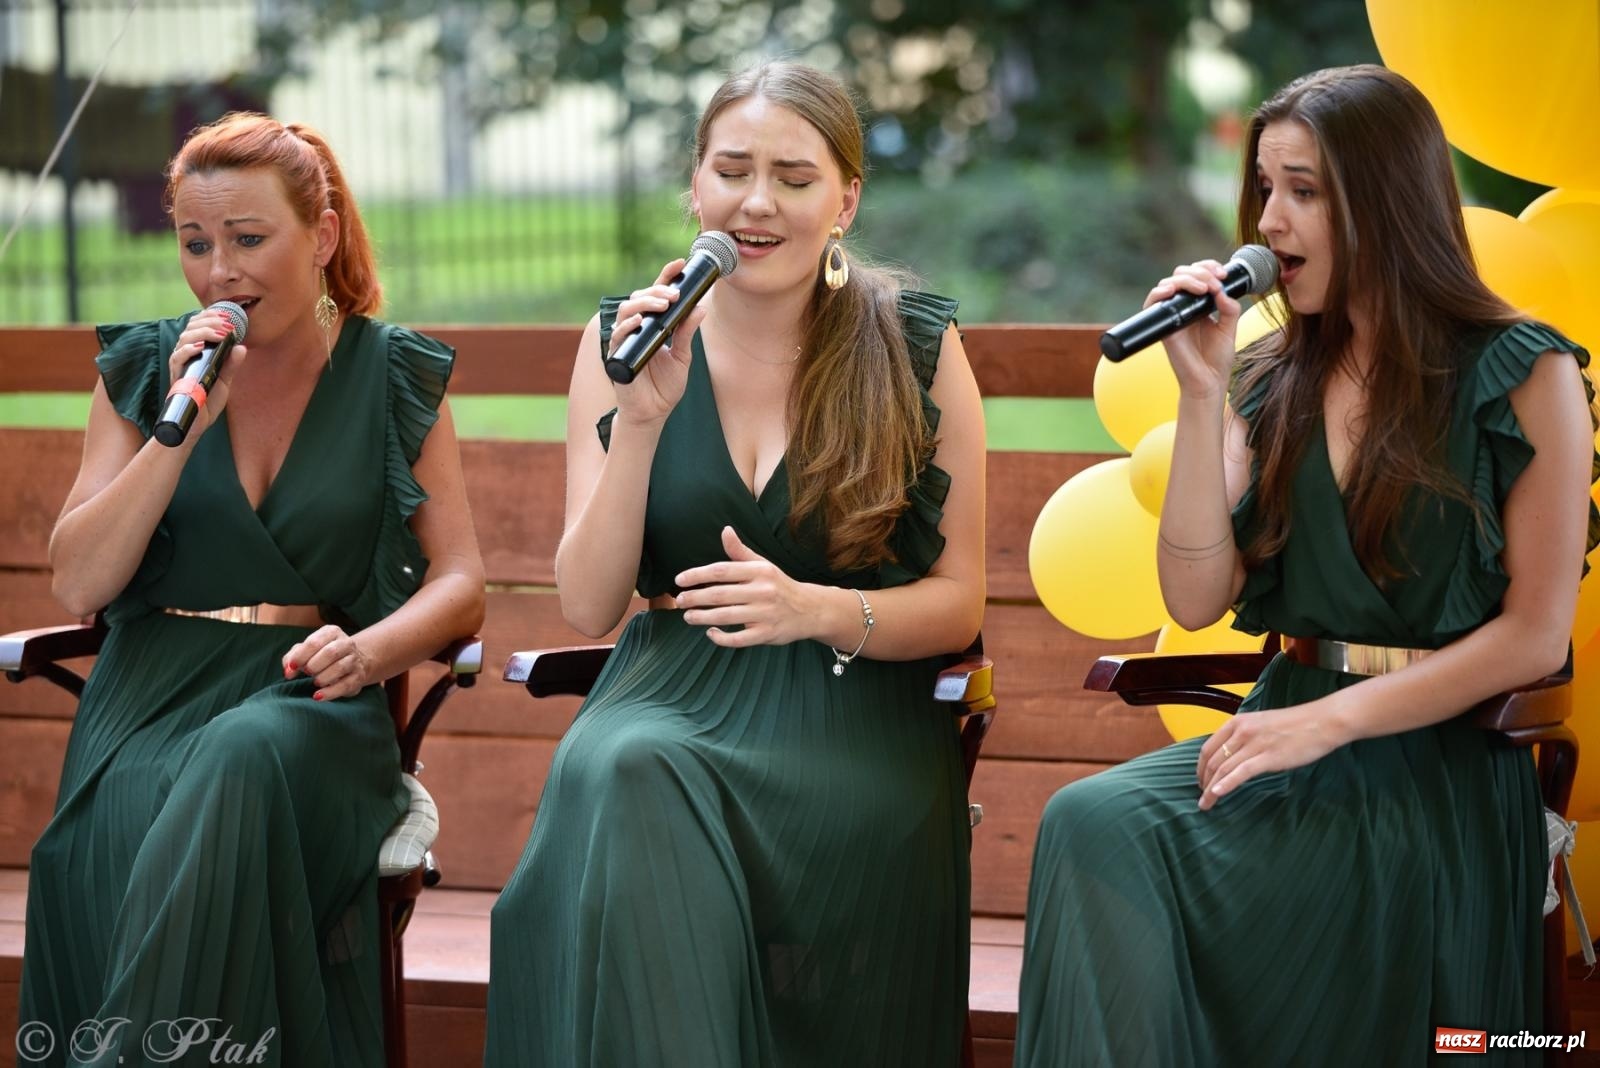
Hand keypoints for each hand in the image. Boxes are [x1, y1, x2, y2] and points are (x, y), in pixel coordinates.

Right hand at [165, 308, 247, 438]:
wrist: (196, 423)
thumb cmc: (207, 400)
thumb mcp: (224, 379)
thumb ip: (231, 364)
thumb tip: (241, 347)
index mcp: (195, 351)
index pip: (198, 326)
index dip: (211, 317)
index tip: (228, 316)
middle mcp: (185, 354)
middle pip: (191, 328)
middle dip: (210, 322)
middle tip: (228, 325)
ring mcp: (179, 364)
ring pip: (184, 339)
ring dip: (203, 333)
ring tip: (220, 333)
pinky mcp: (176, 376)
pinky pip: (177, 358)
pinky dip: (187, 350)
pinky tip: (199, 347)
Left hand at [282, 625, 374, 700]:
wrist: (352, 662)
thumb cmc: (321, 655)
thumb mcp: (306, 651)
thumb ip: (292, 658)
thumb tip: (288, 671)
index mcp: (331, 632)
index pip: (314, 642)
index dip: (300, 656)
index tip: (292, 667)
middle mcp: (346, 643)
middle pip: (330, 653)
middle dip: (313, 666)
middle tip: (307, 672)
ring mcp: (354, 660)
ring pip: (339, 668)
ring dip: (322, 677)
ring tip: (315, 682)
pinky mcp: (358, 676)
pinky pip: (345, 685)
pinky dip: (329, 692)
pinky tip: (318, 696)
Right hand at [607, 259, 707, 426]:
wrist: (652, 413)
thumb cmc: (664, 386)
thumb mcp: (682, 356)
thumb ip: (687, 332)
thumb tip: (700, 308)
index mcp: (653, 324)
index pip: (657, 294)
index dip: (666, 276)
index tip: (680, 263)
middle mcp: (637, 327)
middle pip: (640, 297)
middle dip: (657, 290)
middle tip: (674, 293)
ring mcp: (625, 340)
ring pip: (626, 310)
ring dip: (644, 303)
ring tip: (661, 303)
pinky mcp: (617, 355)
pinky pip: (618, 336)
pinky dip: (627, 325)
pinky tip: (639, 320)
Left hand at [673, 526, 815, 646]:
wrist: (810, 610)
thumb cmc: (779, 585)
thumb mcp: (762, 565)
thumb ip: (740, 551)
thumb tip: (725, 530)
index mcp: (759, 571)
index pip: (722, 570)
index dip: (697, 575)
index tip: (680, 580)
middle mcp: (763, 591)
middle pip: (720, 594)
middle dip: (695, 598)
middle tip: (679, 601)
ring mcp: (765, 614)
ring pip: (726, 616)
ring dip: (702, 617)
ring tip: (687, 616)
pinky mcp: (767, 634)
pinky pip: (738, 639)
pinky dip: (721, 638)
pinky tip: (710, 633)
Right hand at [1145, 259, 1240, 400]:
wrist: (1208, 382)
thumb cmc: (1217, 359)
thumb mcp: (1229, 328)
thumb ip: (1229, 308)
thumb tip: (1221, 290)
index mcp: (1199, 305)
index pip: (1198, 275)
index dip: (1208, 268)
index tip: (1222, 274)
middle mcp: (1183, 307)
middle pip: (1182, 274)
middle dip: (1200, 272)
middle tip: (1214, 283)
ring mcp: (1172, 315)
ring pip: (1169, 283)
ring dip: (1186, 279)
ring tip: (1203, 289)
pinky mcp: (1163, 326)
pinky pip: (1153, 303)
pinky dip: (1159, 292)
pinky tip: (1173, 291)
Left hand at [1194, 702, 1347, 810]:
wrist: (1322, 721)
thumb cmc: (1294, 725)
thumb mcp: (1261, 724)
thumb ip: (1244, 737)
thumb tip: (1232, 755)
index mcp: (1237, 722)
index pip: (1208, 747)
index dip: (1200, 767)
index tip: (1200, 780)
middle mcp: (1241, 731)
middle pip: (1212, 760)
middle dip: (1203, 781)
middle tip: (1202, 796)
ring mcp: (1254, 744)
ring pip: (1223, 769)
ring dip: (1211, 789)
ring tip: (1206, 803)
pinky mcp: (1268, 757)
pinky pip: (1241, 772)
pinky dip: (1226, 784)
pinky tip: (1216, 794)